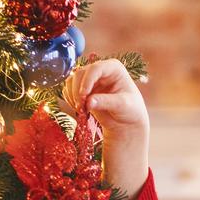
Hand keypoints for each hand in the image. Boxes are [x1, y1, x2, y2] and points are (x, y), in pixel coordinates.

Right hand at [62, 59, 149, 197]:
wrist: (126, 133)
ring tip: (81, 110)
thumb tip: (91, 101)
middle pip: (81, 71)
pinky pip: (68, 89)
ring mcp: (91, 82)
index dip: (89, 78)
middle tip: (82, 107)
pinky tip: (78, 110)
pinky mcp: (82, 92)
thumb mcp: (125, 113)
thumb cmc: (131, 121)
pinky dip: (69, 98)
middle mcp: (103, 73)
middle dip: (78, 88)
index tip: (84, 96)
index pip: (100, 66)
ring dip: (72, 94)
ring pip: (71, 80)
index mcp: (117, 72)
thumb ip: (108, 104)